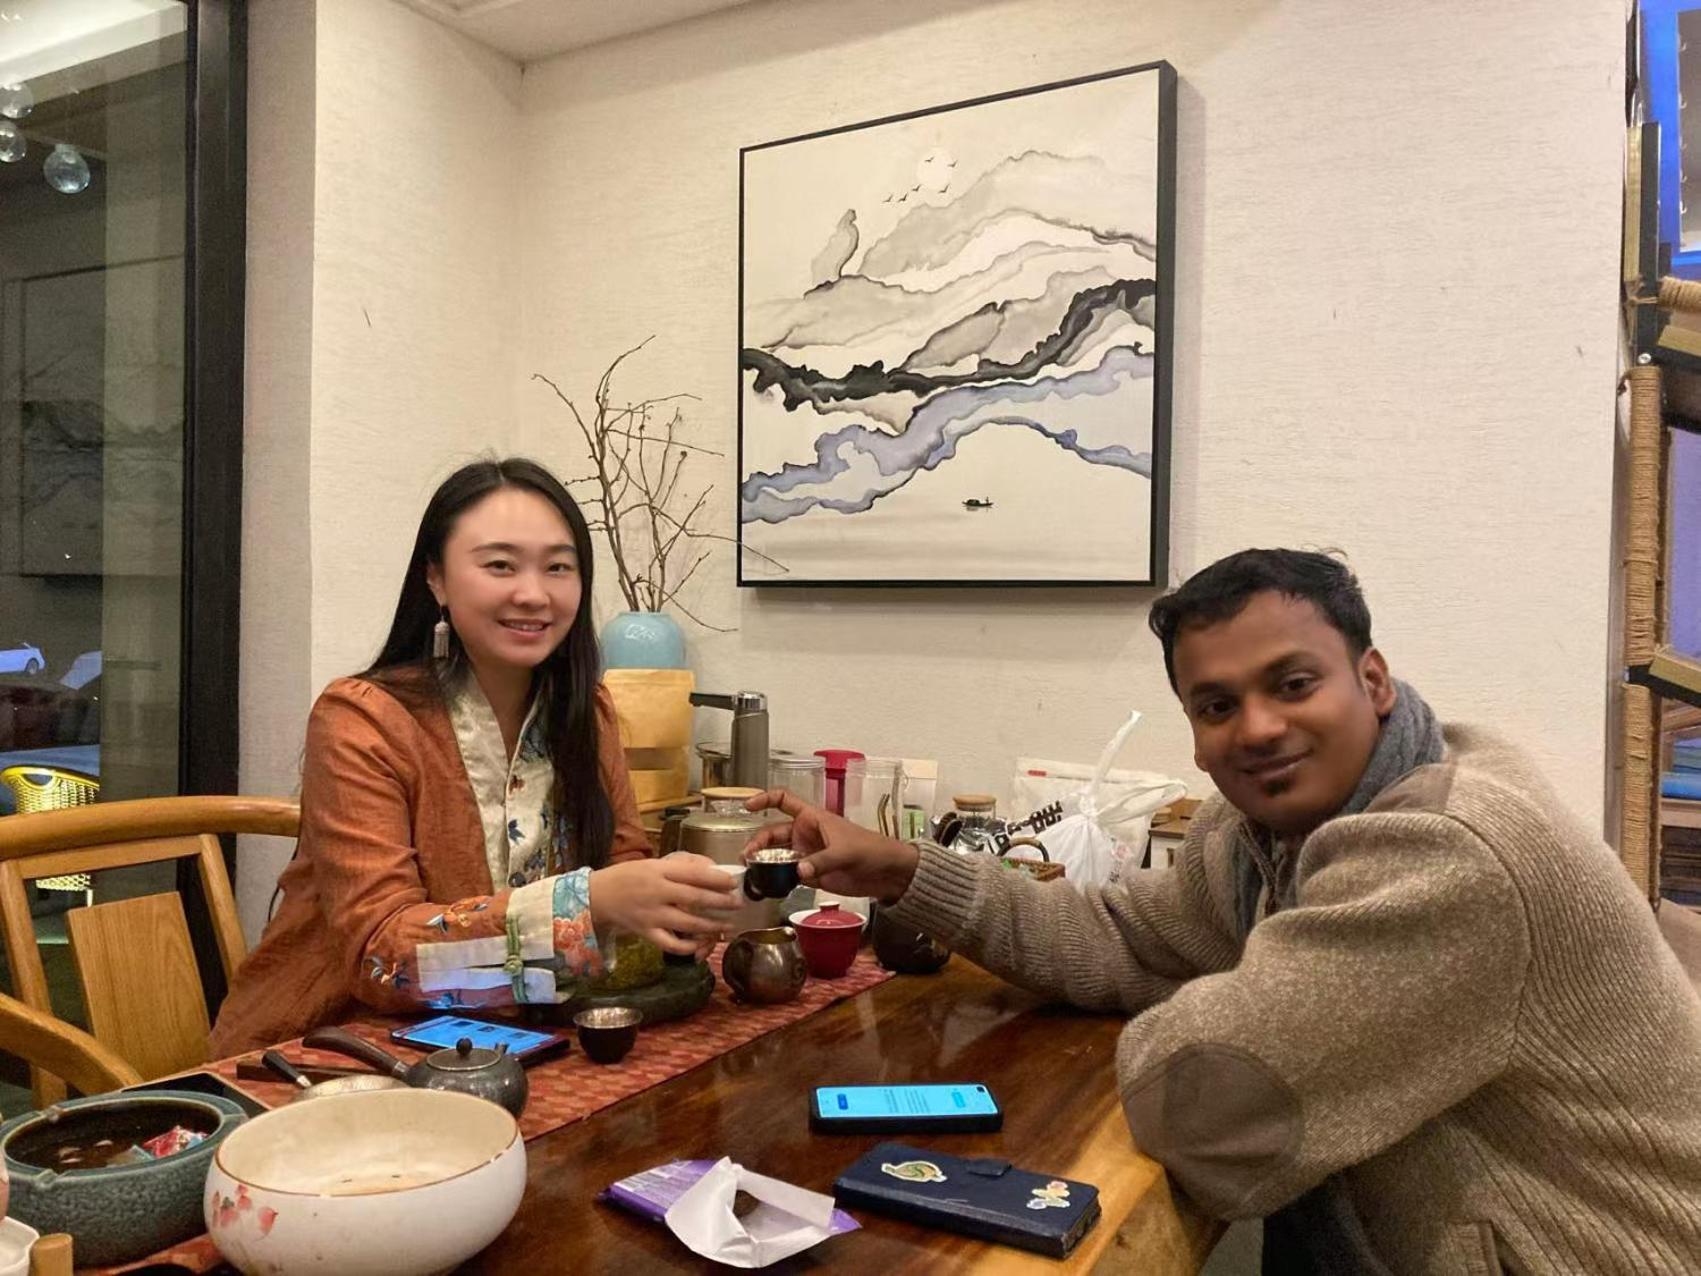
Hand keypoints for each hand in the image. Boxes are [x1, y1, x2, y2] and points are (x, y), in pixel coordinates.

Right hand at [589, 854, 739, 955]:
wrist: (596, 896)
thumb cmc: (628, 876)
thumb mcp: (654, 863)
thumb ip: (682, 866)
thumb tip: (712, 868)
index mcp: (659, 871)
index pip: (694, 874)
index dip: (716, 879)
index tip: (733, 883)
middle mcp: (657, 892)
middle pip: (695, 899)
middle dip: (720, 902)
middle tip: (738, 904)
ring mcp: (651, 915)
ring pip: (687, 924)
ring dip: (711, 926)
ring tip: (728, 925)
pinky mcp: (646, 933)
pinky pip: (670, 944)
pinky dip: (688, 946)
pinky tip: (701, 944)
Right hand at [743, 789, 919, 903]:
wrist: (886, 873)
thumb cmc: (870, 850)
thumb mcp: (846, 851)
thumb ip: (822, 861)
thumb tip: (799, 871)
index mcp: (812, 818)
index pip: (784, 801)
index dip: (765, 799)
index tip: (747, 806)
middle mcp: (805, 834)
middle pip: (773, 833)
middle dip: (758, 842)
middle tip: (748, 856)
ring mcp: (806, 854)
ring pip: (776, 855)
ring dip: (763, 862)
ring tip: (751, 871)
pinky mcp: (810, 874)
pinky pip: (786, 874)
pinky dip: (775, 879)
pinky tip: (766, 885)